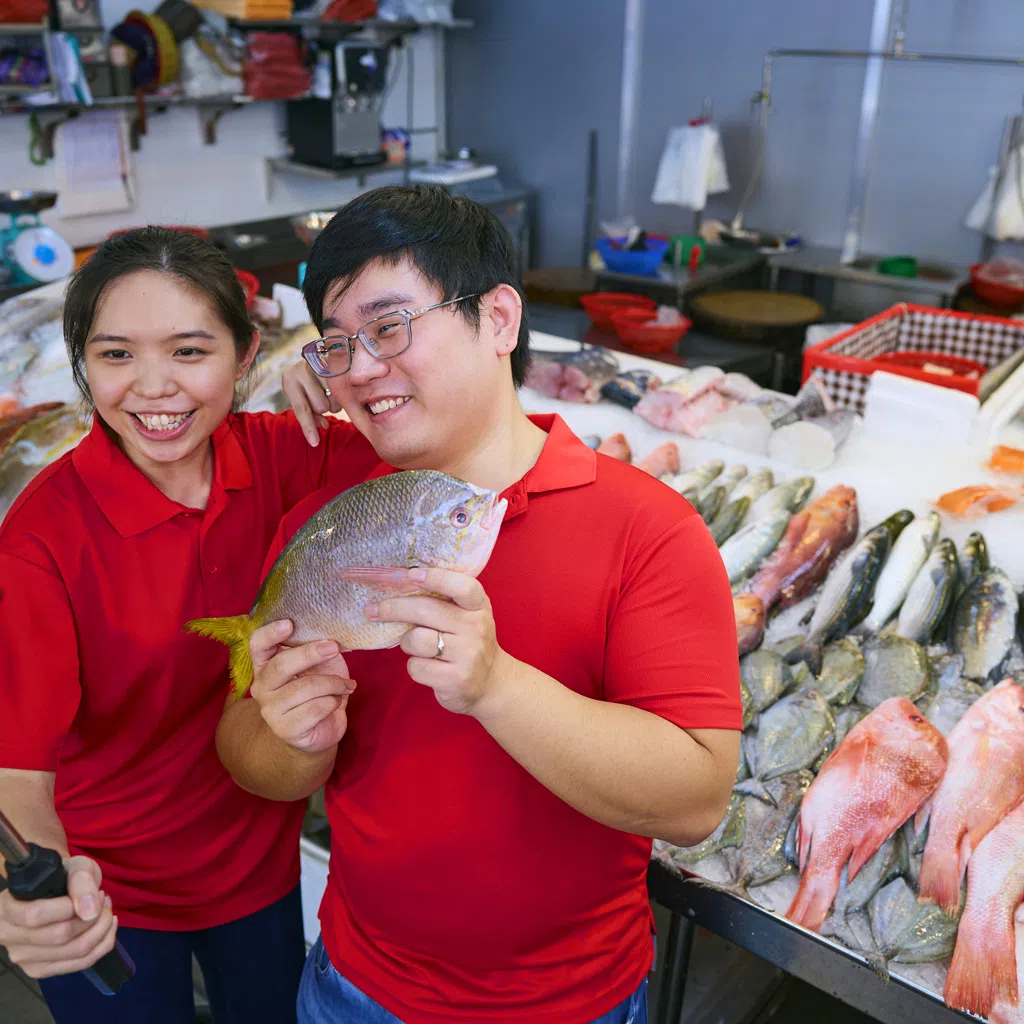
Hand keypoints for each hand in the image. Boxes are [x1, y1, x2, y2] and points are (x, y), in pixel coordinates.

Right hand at [0, 855, 117, 979]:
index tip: (95, 893)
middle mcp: (9, 937)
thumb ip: (80, 882)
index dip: (71, 906)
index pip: (37, 915)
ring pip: (74, 952)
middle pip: (59, 937)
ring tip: (106, 910)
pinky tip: (108, 927)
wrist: (54, 890)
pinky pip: (80, 964)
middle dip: (94, 917)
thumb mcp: (74, 866)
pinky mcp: (41, 970)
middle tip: (104, 899)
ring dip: (102, 930)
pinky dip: (102, 945)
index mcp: (7, 909)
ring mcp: (24, 958)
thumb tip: (89, 911)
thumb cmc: (61, 876)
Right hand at [249, 620, 354, 752]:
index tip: (290, 623)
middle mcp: (262, 686)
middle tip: (334, 647)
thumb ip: (316, 646)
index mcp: (266, 664)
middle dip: (311, 654)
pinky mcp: (285, 729)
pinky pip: (316, 708)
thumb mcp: (319, 662)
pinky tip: (336, 701)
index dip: (271, 633)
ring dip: (333, 684)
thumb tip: (329, 634)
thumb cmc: (320, 688)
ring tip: (344, 685)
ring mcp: (270, 710)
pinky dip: (334, 702)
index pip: (257, 644)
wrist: (324, 726)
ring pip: (305, 688)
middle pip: (281, 665)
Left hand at [283, 360, 342, 446]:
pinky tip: (339, 381)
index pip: (301, 409)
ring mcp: (319, 365)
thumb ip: (311, 414)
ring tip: (329, 387)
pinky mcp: (335, 362)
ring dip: (334, 400)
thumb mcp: (302, 397)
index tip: (314, 443)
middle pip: (321, 407)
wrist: (322, 352)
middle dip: (324, 406)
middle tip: (322, 394)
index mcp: (289, 381)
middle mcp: (301, 370)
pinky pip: (344, 389)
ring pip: (334, 400)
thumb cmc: (308, 380)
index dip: (308, 427)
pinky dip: (343, 391)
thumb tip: (324, 425)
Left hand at [366, 567, 510, 715]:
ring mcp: (467, 655)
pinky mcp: (456, 679)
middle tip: (373, 609)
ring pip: (416, 640)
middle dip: (393, 608)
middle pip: (425, 611)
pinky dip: (415, 666)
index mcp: (479, 606)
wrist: (491, 682)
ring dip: (407, 642)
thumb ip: (444, 600)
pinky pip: (416, 667)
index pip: (463, 586)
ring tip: (416, 645)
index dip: (436, 577)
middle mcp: (476, 628)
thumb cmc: (468, 641)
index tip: (411, 574)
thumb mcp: (467, 616)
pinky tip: (428, 666)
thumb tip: (398, 584)